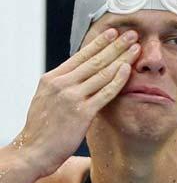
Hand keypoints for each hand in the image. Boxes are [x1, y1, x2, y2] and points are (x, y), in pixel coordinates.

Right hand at [14, 28, 140, 176]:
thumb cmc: (41, 125)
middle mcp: (62, 84)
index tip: (113, 33)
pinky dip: (117, 80)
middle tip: (131, 34)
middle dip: (115, 45)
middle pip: (94, 60)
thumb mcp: (46, 97)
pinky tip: (127, 69)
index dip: (99, 43)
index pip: (80, 55)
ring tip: (135, 48)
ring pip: (102, 73)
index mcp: (53, 78)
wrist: (33, 150)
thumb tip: (79, 73)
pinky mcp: (82, 113)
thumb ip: (63, 83)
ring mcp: (72, 98)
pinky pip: (105, 93)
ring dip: (121, 58)